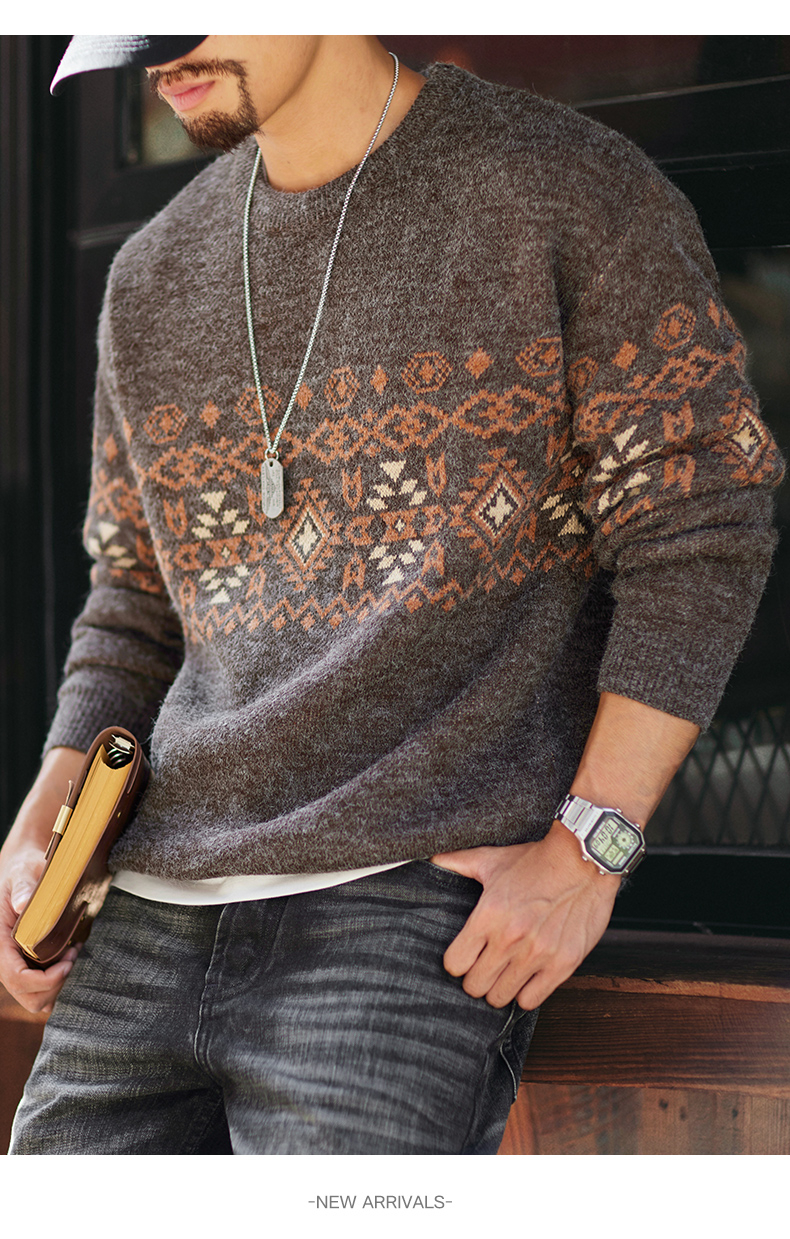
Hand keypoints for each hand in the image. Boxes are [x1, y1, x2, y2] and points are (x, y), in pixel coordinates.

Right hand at [0, 745, 85, 1013]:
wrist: (24, 867)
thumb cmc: (25, 867)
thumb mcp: (24, 871)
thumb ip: (24, 886)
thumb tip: (23, 903)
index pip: (14, 977)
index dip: (42, 980)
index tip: (68, 962)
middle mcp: (4, 956)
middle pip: (26, 995)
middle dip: (52, 985)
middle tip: (73, 957)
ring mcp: (16, 961)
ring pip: (34, 997)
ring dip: (56, 984)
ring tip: (72, 954)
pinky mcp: (28, 961)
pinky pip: (41, 986)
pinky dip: (57, 980)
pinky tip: (69, 954)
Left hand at [432, 822, 619, 1009]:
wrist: (584, 860)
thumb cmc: (537, 861)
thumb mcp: (492, 859)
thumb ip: (457, 862)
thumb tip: (430, 859)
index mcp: (488, 915)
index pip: (455, 963)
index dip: (457, 962)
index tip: (465, 957)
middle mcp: (510, 938)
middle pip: (475, 986)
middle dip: (476, 979)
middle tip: (485, 967)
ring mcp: (538, 954)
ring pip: (501, 997)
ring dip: (500, 987)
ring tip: (505, 973)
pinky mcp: (563, 963)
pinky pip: (532, 1000)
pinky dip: (526, 992)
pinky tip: (527, 977)